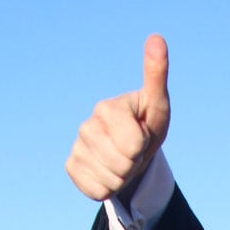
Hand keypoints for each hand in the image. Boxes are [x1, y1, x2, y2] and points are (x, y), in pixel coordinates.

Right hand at [65, 34, 171, 201]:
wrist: (131, 153)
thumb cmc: (147, 124)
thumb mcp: (158, 104)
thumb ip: (156, 74)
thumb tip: (157, 38)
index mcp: (106, 108)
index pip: (134, 144)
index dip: (144, 145)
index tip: (142, 134)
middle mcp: (87, 126)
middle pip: (123, 164)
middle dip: (135, 163)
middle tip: (133, 151)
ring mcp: (78, 147)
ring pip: (111, 180)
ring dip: (124, 177)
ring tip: (123, 161)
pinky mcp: (72, 167)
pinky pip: (97, 191)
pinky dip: (109, 188)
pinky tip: (109, 172)